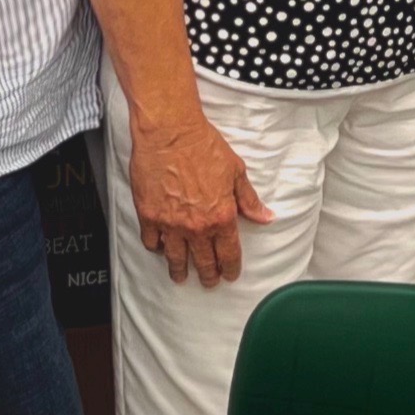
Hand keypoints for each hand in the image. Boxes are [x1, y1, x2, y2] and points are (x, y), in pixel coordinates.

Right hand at [127, 106, 275, 286]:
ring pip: (175, 258)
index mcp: (221, 217)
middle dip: (208, 276)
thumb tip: (266, 216)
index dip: (230, 269)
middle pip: (203, 263)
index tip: (230, 275)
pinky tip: (159, 248)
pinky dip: (156, 248)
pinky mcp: (148, 215)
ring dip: (179, 270)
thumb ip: (248, 199)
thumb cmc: (202, 146)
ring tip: (180, 276)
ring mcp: (170, 224)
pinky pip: (151, 242)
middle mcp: (196, 226)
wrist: (169, 132)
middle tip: (209, 282)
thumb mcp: (235, 171)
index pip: (229, 254)